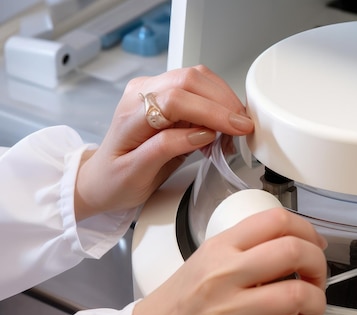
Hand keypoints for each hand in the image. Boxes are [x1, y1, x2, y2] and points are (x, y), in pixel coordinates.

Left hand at [74, 65, 253, 219]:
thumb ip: (167, 148)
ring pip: (198, 79)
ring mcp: (154, 90)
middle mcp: (142, 94)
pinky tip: (221, 127)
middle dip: (223, 103)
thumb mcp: (136, 173)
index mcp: (130, 113)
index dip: (211, 112)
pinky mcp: (166, 95)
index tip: (235, 128)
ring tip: (232, 131)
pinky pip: (199, 88)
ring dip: (223, 101)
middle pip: (190, 80)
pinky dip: (218, 103)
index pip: (176, 100)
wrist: (102, 179)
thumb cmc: (115, 180)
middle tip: (242, 128)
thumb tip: (202, 133)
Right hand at [131, 208, 327, 314]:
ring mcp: (223, 311)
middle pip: (295, 252)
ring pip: (294, 296)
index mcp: (221, 247)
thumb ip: (248, 249)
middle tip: (316, 283)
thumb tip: (296, 247)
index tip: (315, 248)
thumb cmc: (178, 303)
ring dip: (313, 307)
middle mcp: (223, 273)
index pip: (277, 220)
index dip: (309, 232)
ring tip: (305, 314)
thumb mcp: (207, 258)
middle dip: (320, 269)